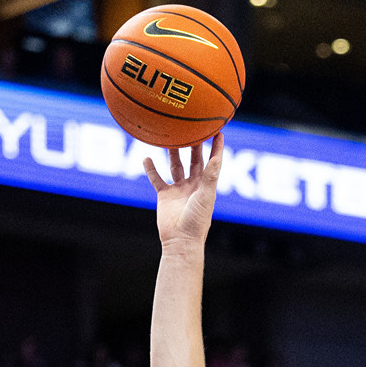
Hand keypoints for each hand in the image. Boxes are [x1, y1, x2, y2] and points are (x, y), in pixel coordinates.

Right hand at [143, 134, 222, 252]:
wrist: (180, 240)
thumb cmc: (197, 220)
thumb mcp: (206, 195)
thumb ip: (210, 176)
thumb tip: (217, 156)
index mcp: (207, 185)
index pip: (213, 162)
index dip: (216, 147)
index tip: (218, 131)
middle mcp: (194, 185)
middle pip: (194, 160)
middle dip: (194, 144)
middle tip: (191, 127)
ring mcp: (179, 190)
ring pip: (175, 166)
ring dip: (173, 153)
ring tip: (169, 137)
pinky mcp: (165, 196)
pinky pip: (157, 179)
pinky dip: (151, 169)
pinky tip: (147, 157)